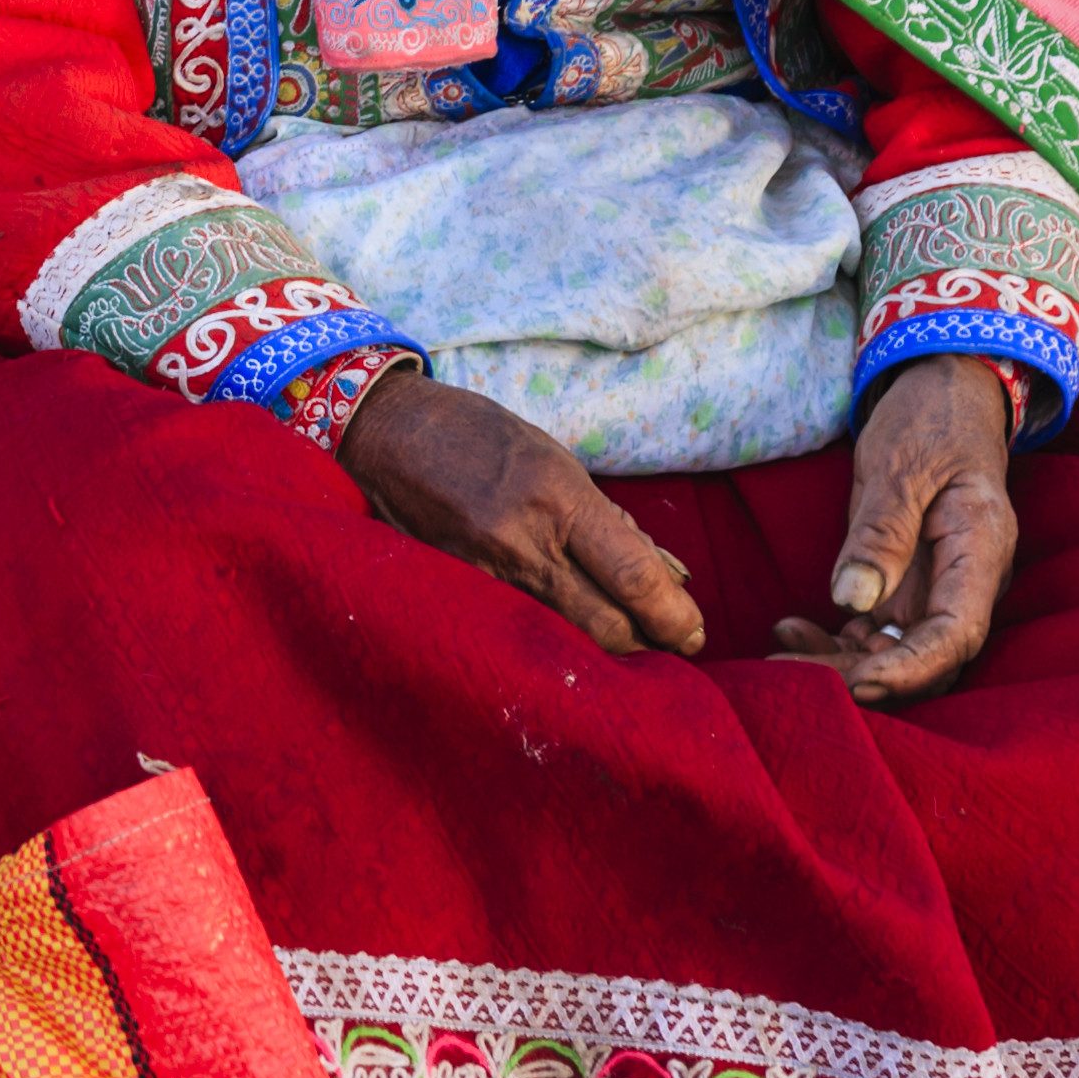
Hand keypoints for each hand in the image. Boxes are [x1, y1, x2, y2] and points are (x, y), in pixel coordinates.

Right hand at [337, 368, 706, 660]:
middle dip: (647, 644)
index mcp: (560, 497)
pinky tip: (564, 630)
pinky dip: (551, 634)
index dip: (674, 617)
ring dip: (602, 646)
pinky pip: (520, 626)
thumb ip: (607, 519)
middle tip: (667, 646)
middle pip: (607, 626)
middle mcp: (525, 540)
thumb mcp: (556, 460)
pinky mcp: (455, 588)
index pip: (635, 578)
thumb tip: (665, 573)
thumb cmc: (478, 435)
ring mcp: (485, 571)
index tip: (692, 634)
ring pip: (565, 637)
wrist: (387, 431)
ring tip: (624, 639)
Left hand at [774, 350, 1018, 705]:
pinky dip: (834, 640)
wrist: (943, 399)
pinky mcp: (905, 589)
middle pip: (924, 659)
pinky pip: (874, 635)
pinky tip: (789, 630)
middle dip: (860, 675)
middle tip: (789, 671)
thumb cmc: (931, 423)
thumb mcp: (902, 465)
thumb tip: (854, 599)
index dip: (910, 670)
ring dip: (840, 662)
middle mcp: (964, 584)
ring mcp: (935, 591)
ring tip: (780, 647)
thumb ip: (881, 531)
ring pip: (896, 655)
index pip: (956, 635)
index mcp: (980, 554)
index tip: (855, 683)